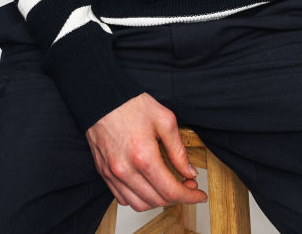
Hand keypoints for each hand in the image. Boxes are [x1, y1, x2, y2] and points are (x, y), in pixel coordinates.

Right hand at [85, 92, 207, 211]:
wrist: (102, 97)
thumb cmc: (131, 104)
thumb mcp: (164, 120)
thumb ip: (178, 150)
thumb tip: (189, 171)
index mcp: (143, 156)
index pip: (171, 190)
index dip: (189, 196)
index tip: (199, 194)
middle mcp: (126, 170)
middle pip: (157, 200)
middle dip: (178, 197)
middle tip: (188, 184)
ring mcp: (113, 174)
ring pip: (140, 204)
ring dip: (159, 201)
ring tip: (169, 186)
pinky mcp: (104, 173)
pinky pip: (123, 198)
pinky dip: (139, 198)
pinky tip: (148, 185)